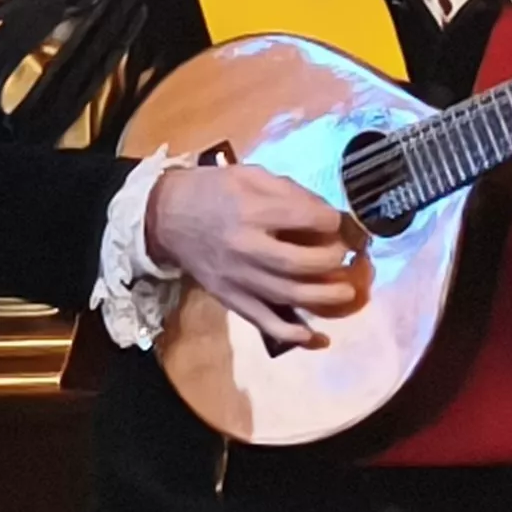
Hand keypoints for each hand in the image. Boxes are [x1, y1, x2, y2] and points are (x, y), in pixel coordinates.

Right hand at [145, 164, 361, 349]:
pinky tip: (315, 336)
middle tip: (343, 255)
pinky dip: (292, 334)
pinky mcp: (230, 298)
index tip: (339, 222)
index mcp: (251, 209)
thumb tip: (327, 214)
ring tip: (346, 292)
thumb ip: (289, 190)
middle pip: (300, 263)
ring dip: (325, 297)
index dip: (332, 221)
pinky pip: (264, 322)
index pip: (305, 219)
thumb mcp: (249, 174)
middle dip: (332, 260)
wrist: (166, 217)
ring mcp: (237, 277)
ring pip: (288, 295)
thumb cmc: (213, 191)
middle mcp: (245, 246)